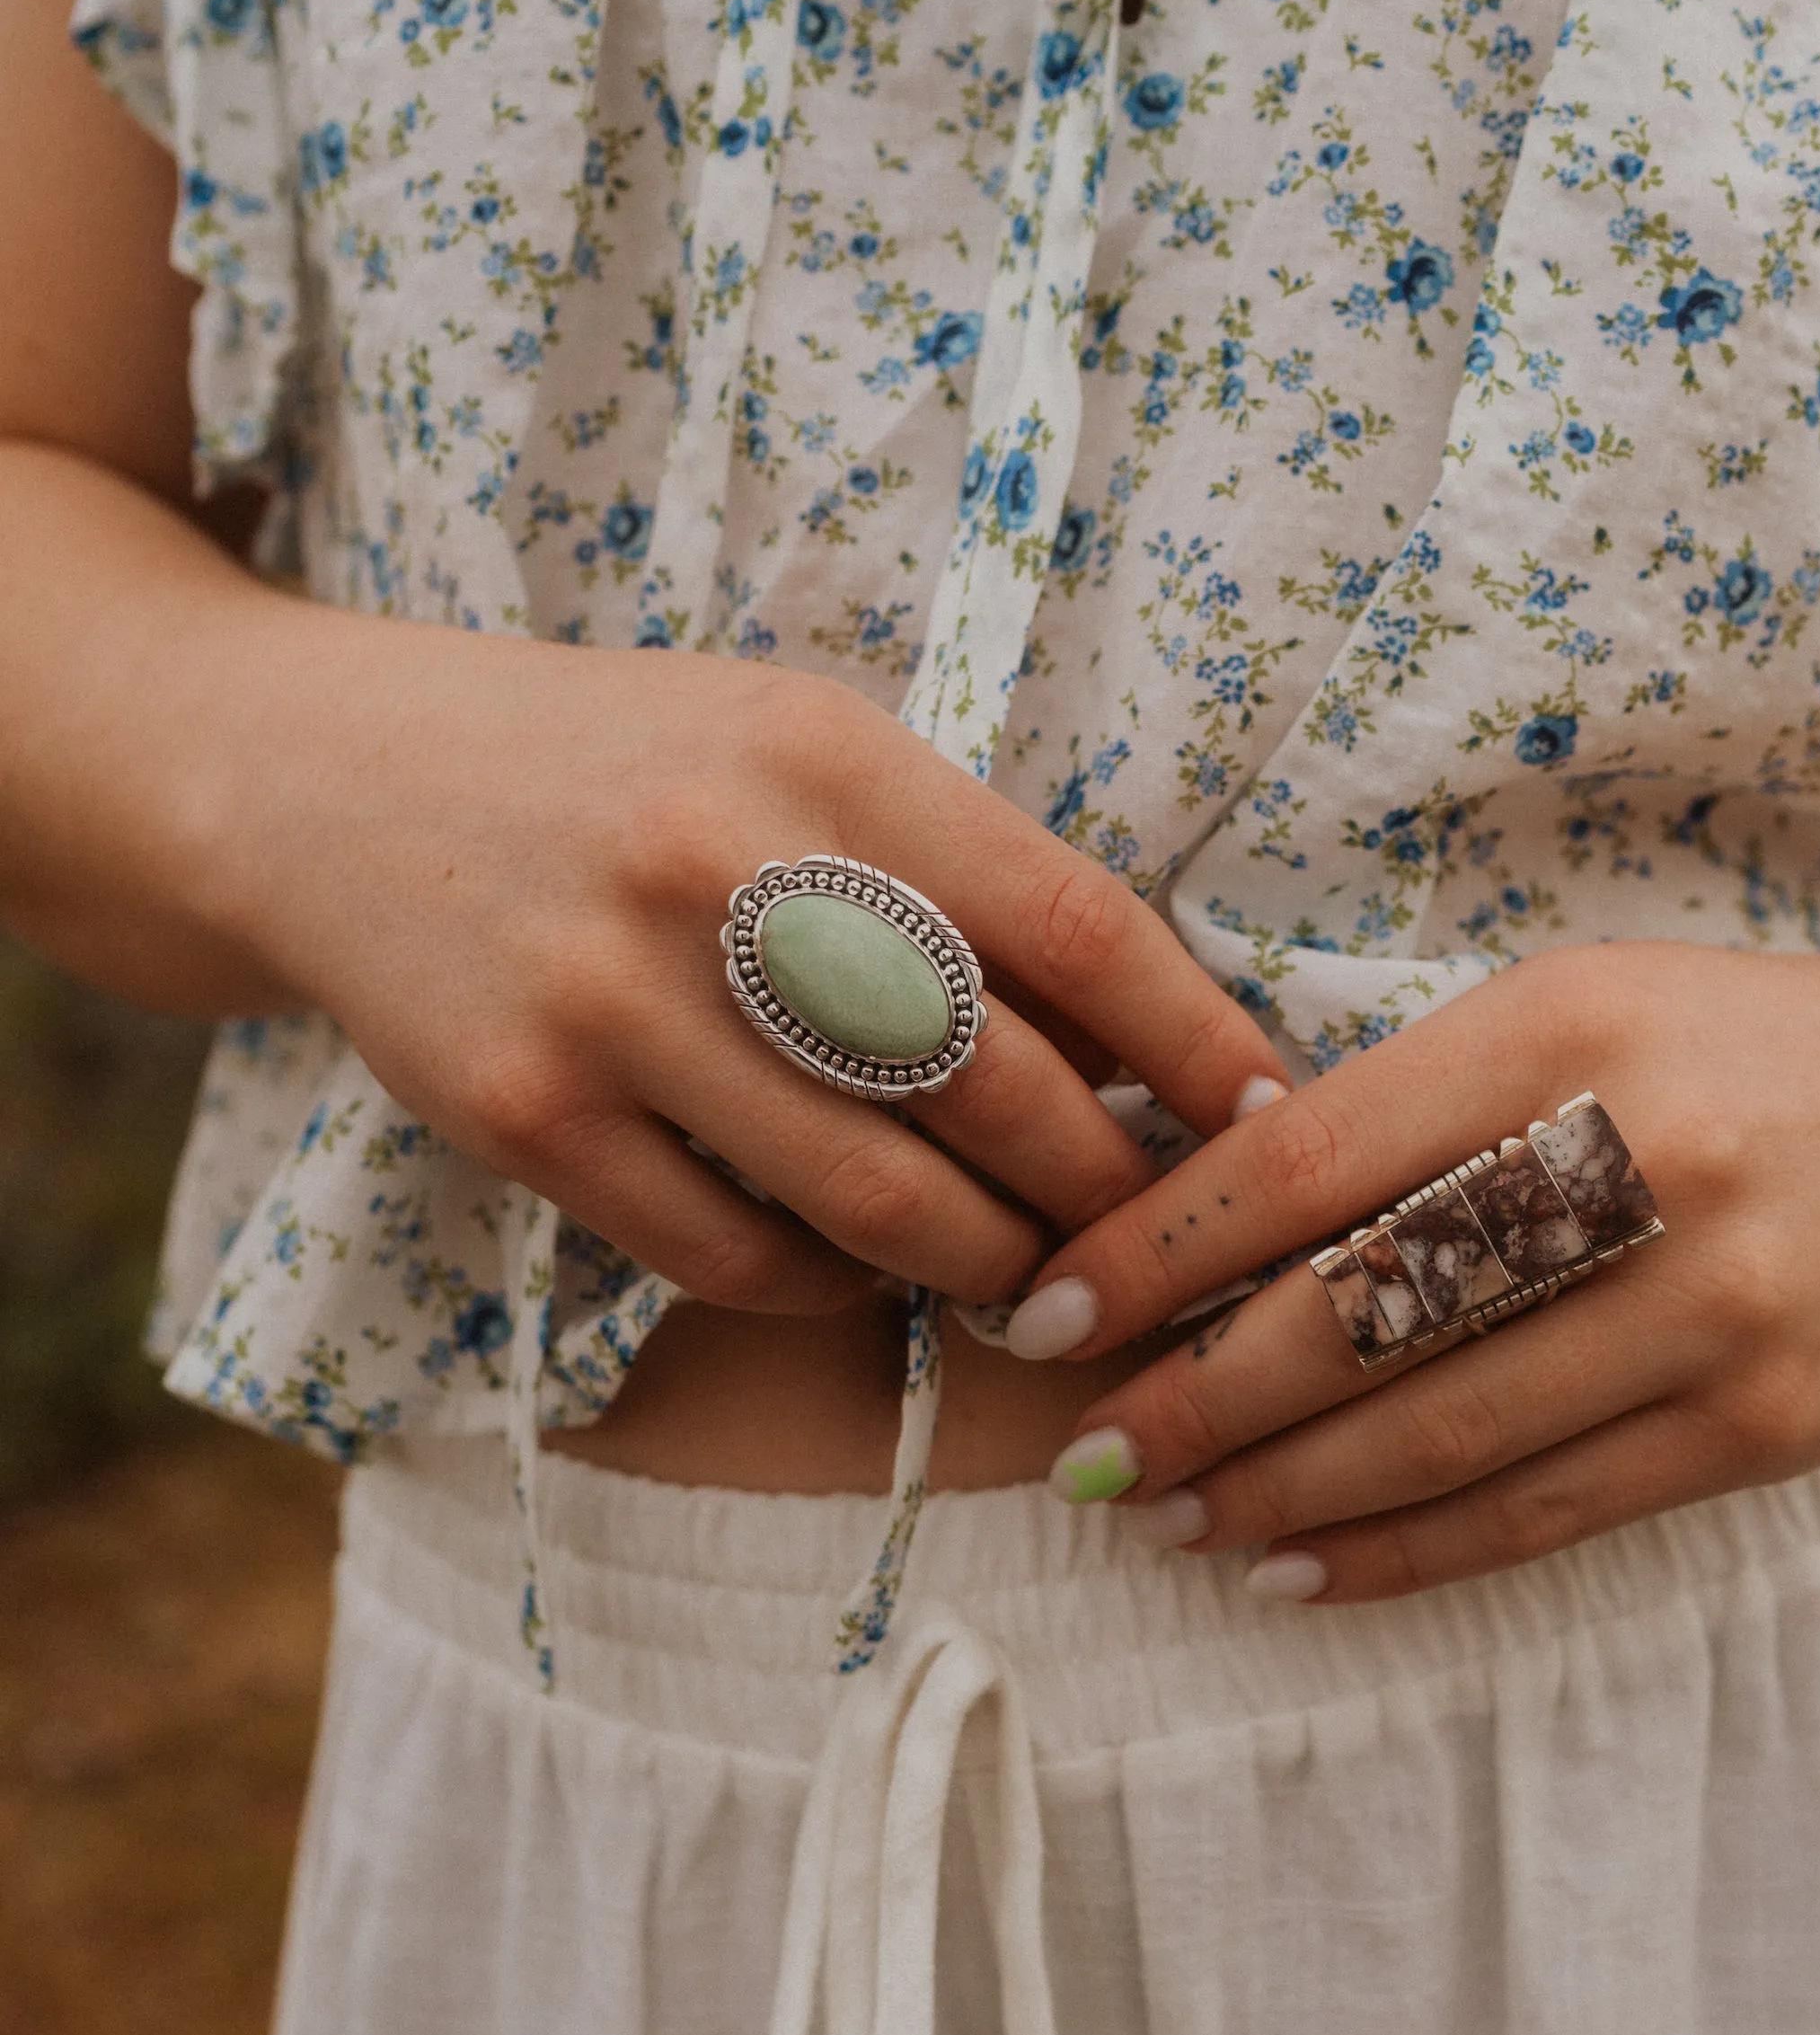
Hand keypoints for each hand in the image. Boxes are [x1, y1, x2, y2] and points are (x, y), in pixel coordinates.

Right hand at [212, 621, 1285, 1313]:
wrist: (335, 783)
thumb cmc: (624, 774)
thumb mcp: (792, 748)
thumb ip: (949, 866)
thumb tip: (1147, 1036)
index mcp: (821, 752)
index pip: (1071, 919)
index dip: (1196, 1040)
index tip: (1269, 1114)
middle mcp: (720, 868)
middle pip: (992, 1084)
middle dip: (1104, 1187)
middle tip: (1145, 1232)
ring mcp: (611, 1001)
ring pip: (876, 1201)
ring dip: (984, 1263)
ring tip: (1025, 1272)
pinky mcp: (526, 1115)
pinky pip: (735, 1257)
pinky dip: (827, 1286)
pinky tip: (856, 1267)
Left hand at [1006, 935, 1819, 1597]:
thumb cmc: (1725, 1050)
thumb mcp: (1567, 1011)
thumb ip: (1403, 1106)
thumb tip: (1187, 1224)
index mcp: (1565, 1030)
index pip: (1307, 1161)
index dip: (1155, 1253)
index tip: (1042, 1315)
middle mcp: (1650, 1163)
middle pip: (1364, 1312)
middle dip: (1195, 1399)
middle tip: (1085, 1455)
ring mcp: (1720, 1309)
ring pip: (1446, 1431)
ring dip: (1279, 1493)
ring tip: (1167, 1518)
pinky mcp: (1770, 1428)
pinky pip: (1546, 1512)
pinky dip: (1405, 1551)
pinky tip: (1298, 1569)